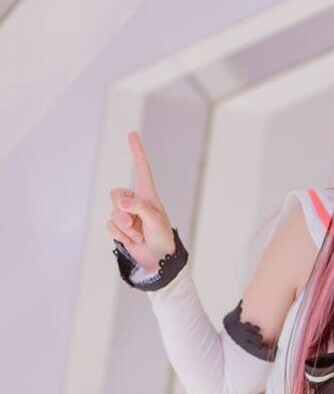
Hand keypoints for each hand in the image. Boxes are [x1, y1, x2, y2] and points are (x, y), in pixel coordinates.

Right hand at [107, 131, 175, 270]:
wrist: (158, 259)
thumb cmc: (162, 238)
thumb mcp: (156, 220)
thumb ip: (139, 208)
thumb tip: (120, 203)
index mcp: (147, 195)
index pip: (142, 169)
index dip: (137, 152)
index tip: (132, 134)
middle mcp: (135, 201)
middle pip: (115, 193)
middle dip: (123, 211)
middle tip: (136, 224)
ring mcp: (125, 214)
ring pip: (113, 213)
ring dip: (125, 228)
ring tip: (139, 235)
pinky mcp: (119, 227)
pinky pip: (110, 226)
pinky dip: (120, 235)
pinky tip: (132, 240)